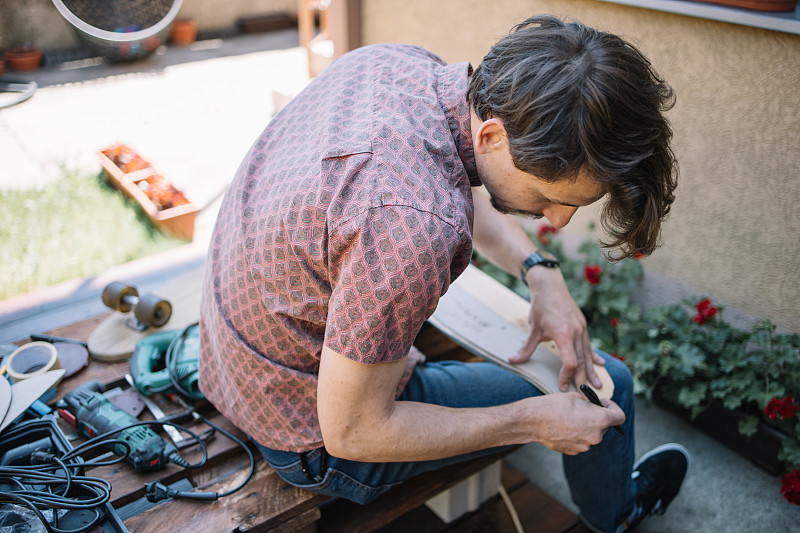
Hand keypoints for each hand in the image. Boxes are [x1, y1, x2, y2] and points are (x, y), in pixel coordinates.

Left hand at [509, 267, 604, 390]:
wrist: (550, 286)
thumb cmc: (541, 307)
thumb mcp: (533, 329)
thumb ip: (526, 348)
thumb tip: (512, 360)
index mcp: (564, 334)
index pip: (570, 362)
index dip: (566, 376)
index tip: (561, 386)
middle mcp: (576, 332)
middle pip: (582, 361)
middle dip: (583, 380)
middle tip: (586, 397)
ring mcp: (581, 328)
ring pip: (588, 354)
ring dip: (591, 371)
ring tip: (597, 386)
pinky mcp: (582, 325)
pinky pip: (589, 344)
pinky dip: (594, 356)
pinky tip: (601, 365)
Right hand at [524, 393, 624, 454]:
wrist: (533, 421)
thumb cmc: (553, 406)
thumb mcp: (575, 397)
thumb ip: (591, 404)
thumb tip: (595, 406)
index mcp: (599, 420)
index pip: (620, 417)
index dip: (614, 408)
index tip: (604, 404)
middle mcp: (595, 436)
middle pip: (605, 426)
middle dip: (597, 417)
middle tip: (584, 408)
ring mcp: (585, 446)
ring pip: (592, 434)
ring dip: (586, 426)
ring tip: (570, 417)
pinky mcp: (575, 451)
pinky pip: (582, 441)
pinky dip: (577, 434)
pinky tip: (564, 426)